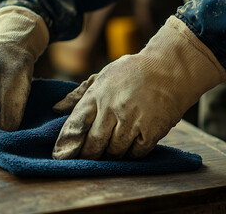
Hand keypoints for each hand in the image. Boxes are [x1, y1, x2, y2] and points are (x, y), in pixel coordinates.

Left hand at [52, 16, 225, 159]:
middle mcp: (112, 110)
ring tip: (111, 147)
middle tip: (87, 157)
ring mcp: (133, 121)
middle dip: (88, 154)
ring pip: (114, 151)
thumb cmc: (132, 72)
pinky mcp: (151, 131)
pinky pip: (135, 153)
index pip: (75, 125)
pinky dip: (131, 153)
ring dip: (111, 154)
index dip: (66, 143)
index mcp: (97, 95)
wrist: (170, 69)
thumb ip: (79, 94)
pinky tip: (130, 144)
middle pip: (93, 144)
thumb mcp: (103, 76)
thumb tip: (56, 108)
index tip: (60, 156)